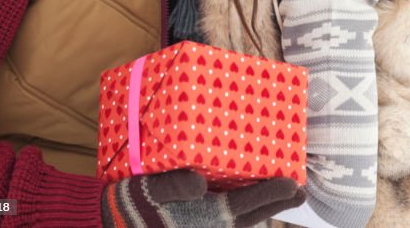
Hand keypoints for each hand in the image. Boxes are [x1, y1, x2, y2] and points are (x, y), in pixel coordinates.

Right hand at [100, 168, 304, 227]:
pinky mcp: (198, 217)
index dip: (273, 196)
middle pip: (254, 214)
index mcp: (206, 217)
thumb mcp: (148, 191)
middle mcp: (211, 224)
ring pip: (244, 216)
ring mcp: (206, 223)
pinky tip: (251, 191)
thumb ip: (173, 187)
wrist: (108, 222)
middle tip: (302, 191)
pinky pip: (228, 213)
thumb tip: (199, 185)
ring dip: (265, 204)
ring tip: (287, 190)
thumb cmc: (130, 206)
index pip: (247, 207)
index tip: (296, 186)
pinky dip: (245, 204)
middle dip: (278, 202)